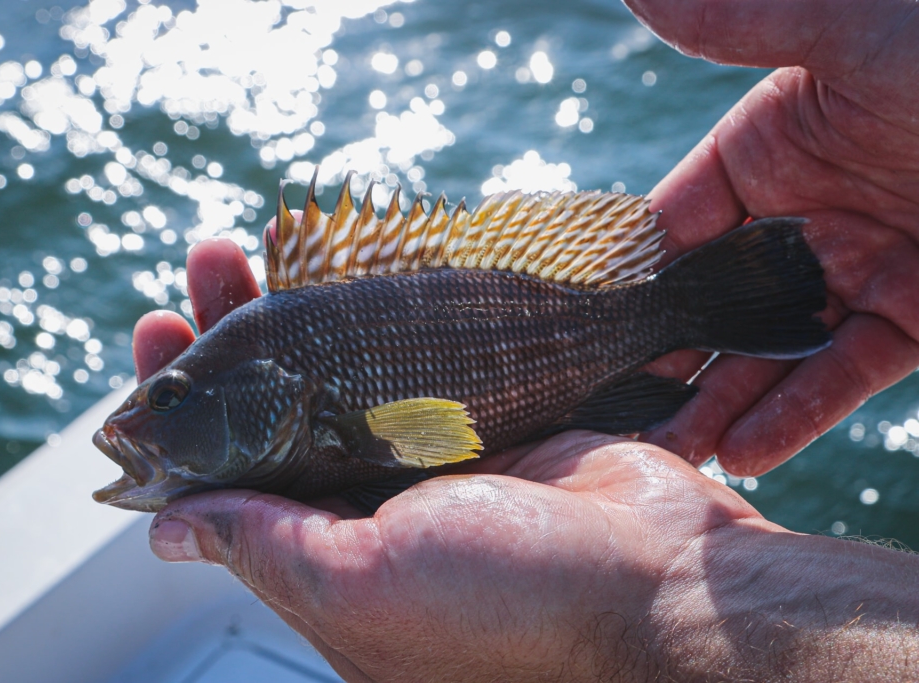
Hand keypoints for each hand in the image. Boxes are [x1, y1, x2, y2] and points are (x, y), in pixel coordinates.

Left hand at [137, 240, 918, 681]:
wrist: (659, 577)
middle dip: (232, 338)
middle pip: (276, 410)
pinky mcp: (480, 423)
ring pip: (336, 372)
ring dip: (291, 312)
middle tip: (208, 263)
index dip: (185, 407)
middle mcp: (367, 512)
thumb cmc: (511, 603)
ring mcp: (424, 463)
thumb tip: (162, 533)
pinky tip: (337, 271)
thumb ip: (263, 545)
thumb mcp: (362, 584)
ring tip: (248, 248)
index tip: (156, 334)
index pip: (226, 474)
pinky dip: (369, 315)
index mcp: (325, 560)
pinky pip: (408, 359)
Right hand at [629, 0, 918, 475]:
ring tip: (664, 448)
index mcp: (768, 148)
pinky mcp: (916, 318)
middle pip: (712, 301)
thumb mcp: (852, 32)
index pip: (673, 226)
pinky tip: (744, 449)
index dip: (625, 279)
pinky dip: (795, 412)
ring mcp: (858, 270)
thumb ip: (742, 23)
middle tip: (609, 411)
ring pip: (770, 348)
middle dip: (663, 357)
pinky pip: (844, 372)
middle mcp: (803, 217)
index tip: (577, 330)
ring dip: (716, 400)